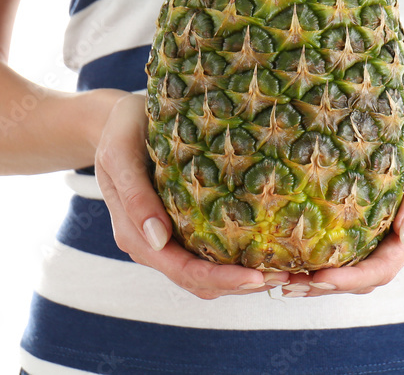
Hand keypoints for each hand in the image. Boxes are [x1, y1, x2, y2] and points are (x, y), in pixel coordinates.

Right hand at [93, 91, 289, 298]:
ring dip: (241, 279)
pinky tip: (264, 251)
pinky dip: (235, 260)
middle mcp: (152, 243)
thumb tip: (157, 239)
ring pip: (205, 275)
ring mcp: (168, 236)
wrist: (120, 119)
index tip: (257, 277)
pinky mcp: (182, 224)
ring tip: (282, 272)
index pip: (181, 270)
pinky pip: (208, 252)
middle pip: (197, 281)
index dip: (220, 279)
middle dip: (239, 284)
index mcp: (134, 234)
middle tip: (284, 278)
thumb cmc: (120, 130)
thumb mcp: (119, 154)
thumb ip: (134, 196)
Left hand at [280, 77, 403, 296]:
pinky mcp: (371, 206)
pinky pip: (348, 238)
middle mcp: (401, 230)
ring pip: (354, 263)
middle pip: (364, 275)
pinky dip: (322, 250)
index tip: (317, 278)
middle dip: (326, 284)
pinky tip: (293, 245)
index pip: (385, 267)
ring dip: (319, 274)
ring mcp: (386, 221)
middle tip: (284, 284)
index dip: (351, 278)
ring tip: (280, 276)